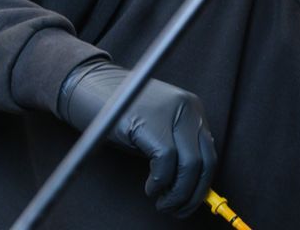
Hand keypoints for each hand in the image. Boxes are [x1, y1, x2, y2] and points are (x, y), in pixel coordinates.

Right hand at [55, 59, 216, 217]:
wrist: (90, 89)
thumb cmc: (123, 114)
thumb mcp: (159, 128)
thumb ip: (179, 149)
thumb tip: (192, 187)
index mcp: (193, 109)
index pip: (210, 153)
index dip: (202, 184)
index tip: (191, 202)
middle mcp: (187, 108)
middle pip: (204, 161)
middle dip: (193, 194)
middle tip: (177, 210)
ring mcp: (170, 113)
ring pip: (189, 165)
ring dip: (178, 193)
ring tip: (163, 203)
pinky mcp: (149, 122)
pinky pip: (166, 161)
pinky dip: (160, 182)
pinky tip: (150, 189)